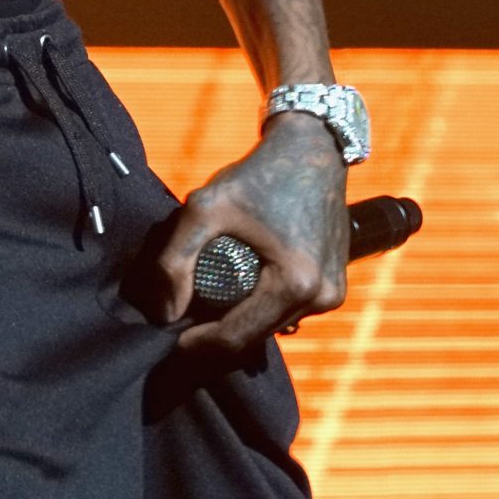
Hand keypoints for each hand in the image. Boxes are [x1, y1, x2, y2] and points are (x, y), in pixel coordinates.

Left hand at [153, 112, 347, 351]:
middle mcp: (322, 298)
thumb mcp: (205, 206)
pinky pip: (288, 311)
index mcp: (296, 283)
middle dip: (215, 335)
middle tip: (181, 323)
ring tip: (204, 302)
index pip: (237, 337)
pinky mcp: (334, 287)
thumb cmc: (258, 175)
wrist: (311, 150)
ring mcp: (333, 295)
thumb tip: (164, 312)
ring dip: (238, 321)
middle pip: (255, 336)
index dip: (198, 347)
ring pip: (271, 326)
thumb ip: (175, 259)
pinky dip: (260, 307)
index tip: (168, 344)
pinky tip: (238, 288)